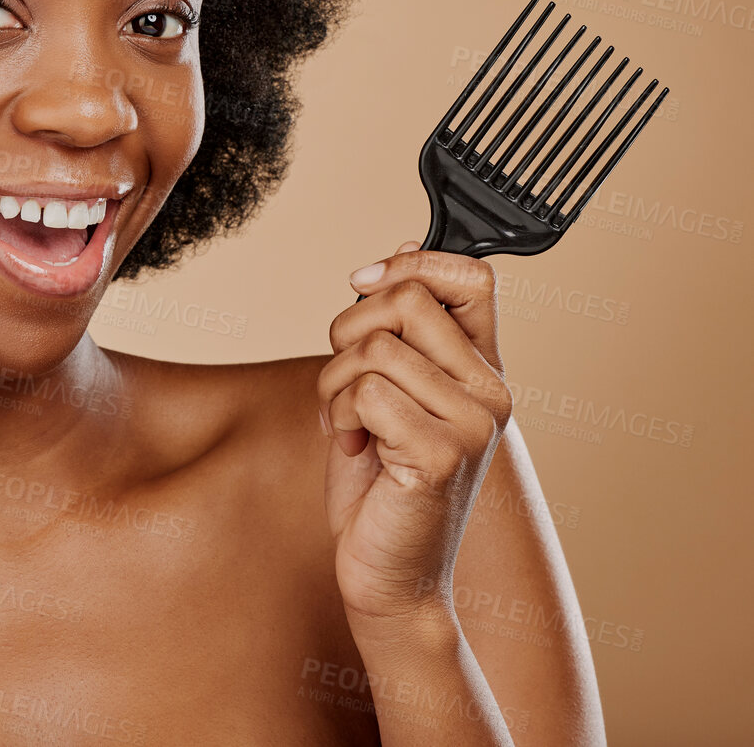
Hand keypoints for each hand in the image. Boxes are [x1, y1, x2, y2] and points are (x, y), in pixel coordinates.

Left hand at [316, 240, 512, 628]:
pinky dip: (338, 418)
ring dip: (335, 386)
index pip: (473, 277)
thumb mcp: (386, 390)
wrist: (390, 574)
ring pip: (374, 349)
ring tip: (351, 426)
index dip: (411, 267)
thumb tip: (402, 251)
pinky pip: (366, 393)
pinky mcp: (442, 454)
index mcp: (480, 369)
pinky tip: (356, 450)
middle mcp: (489, 392)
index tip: (365, 286)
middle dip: (348, 332)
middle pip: (406, 300)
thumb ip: (399, 329)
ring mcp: (472, 424)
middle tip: (346, 382)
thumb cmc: (381, 485)